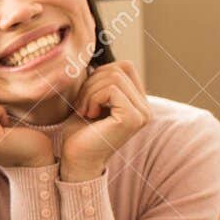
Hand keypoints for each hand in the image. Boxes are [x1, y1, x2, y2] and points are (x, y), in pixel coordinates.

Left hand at [59, 61, 149, 181]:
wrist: (74, 160)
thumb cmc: (79, 132)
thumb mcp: (90, 99)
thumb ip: (101, 81)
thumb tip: (96, 59)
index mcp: (138, 102)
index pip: (124, 66)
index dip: (99, 74)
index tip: (86, 97)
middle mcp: (145, 108)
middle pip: (118, 69)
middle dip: (92, 83)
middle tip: (82, 105)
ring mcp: (142, 114)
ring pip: (113, 77)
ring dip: (89, 91)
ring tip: (85, 111)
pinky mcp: (132, 119)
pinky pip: (111, 89)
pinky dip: (92, 98)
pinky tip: (88, 115)